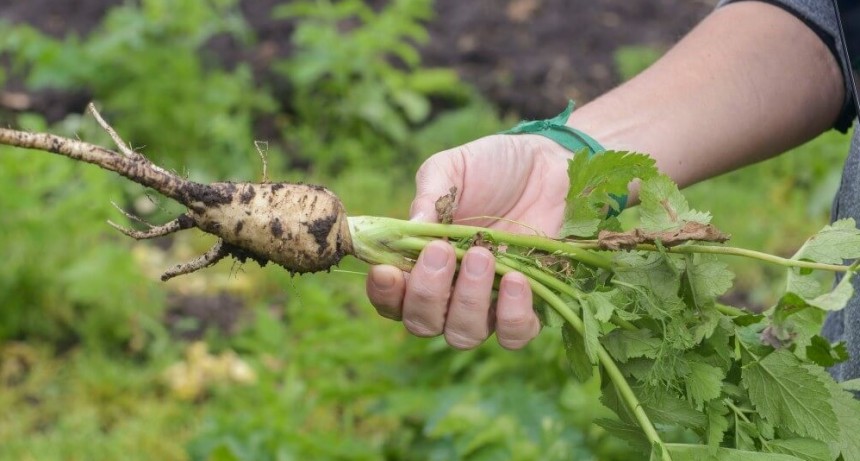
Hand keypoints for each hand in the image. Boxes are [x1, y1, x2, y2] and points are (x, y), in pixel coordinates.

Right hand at [366, 134, 570, 348]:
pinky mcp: (527, 306)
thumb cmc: (491, 167)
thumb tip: (410, 229)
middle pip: (423, 324)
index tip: (388, 271)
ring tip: (483, 255)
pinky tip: (517, 279)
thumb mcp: (452, 169)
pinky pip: (515, 335)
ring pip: (464, 335)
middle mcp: (449, 294)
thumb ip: (429, 196)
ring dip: (468, 302)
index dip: (385, 294)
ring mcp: (487, 304)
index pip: (392, 299)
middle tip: (442, 251)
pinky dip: (511, 315)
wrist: (547, 164)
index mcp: (420, 264)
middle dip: (427, 293)